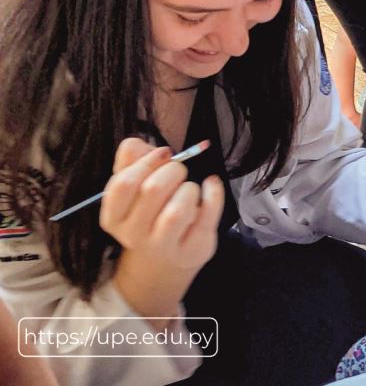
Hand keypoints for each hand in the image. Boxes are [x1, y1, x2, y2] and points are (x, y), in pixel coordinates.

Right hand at [103, 138, 224, 313]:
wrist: (163, 259)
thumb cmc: (149, 210)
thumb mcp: (135, 185)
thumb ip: (131, 159)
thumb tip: (137, 144)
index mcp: (114, 217)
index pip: (123, 184)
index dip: (147, 161)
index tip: (164, 153)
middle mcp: (134, 236)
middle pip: (152, 190)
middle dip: (172, 170)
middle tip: (178, 171)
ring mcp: (165, 246)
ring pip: (177, 210)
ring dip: (189, 188)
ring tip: (189, 189)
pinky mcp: (194, 249)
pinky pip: (208, 216)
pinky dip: (213, 193)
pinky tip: (210, 186)